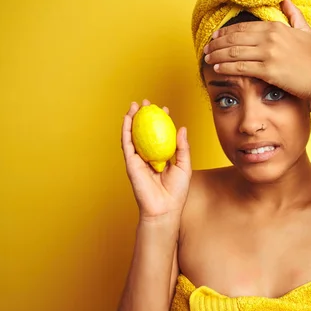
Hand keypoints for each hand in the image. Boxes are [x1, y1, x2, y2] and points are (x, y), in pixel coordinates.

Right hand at [121, 100, 191, 225]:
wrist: (165, 209)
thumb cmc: (176, 192)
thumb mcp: (184, 166)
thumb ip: (183, 147)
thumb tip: (182, 128)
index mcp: (162, 156)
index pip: (160, 135)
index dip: (162, 121)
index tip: (165, 109)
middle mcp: (149, 156)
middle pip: (144, 132)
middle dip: (144, 116)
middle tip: (147, 102)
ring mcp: (138, 159)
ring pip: (133, 135)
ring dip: (132, 119)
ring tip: (135, 105)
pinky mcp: (131, 164)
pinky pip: (126, 144)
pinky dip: (125, 130)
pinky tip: (127, 119)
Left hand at [203, 0, 310, 99]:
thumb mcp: (305, 30)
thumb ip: (293, 14)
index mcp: (276, 27)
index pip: (244, 27)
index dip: (226, 31)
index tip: (215, 36)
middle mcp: (270, 38)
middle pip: (235, 38)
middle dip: (217, 43)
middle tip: (206, 48)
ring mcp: (268, 54)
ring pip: (234, 52)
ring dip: (217, 55)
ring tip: (207, 58)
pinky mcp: (267, 70)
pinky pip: (240, 67)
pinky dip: (226, 67)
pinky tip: (217, 68)